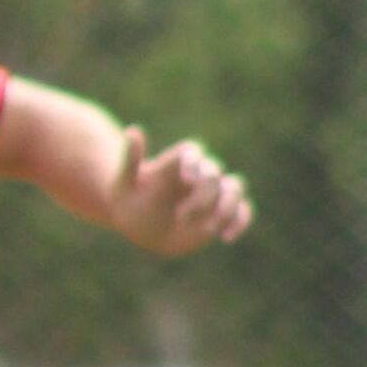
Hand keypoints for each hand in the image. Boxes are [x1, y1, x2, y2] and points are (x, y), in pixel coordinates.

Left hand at [106, 128, 256, 256]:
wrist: (140, 224)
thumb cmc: (131, 199)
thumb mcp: (125, 182)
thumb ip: (131, 158)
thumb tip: (133, 129)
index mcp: (178, 161)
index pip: (192, 153)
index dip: (193, 163)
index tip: (186, 178)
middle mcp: (200, 173)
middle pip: (214, 173)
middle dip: (203, 194)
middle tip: (181, 216)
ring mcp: (214, 192)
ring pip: (234, 188)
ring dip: (227, 205)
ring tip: (208, 227)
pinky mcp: (223, 211)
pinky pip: (242, 211)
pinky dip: (240, 221)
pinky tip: (225, 237)